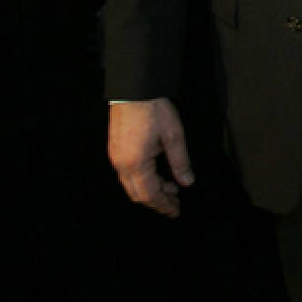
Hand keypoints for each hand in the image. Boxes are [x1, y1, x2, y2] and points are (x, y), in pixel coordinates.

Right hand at [108, 98, 192, 216]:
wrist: (134, 89)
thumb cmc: (155, 110)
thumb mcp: (174, 136)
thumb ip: (180, 162)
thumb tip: (187, 183)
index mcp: (136, 164)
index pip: (150, 194)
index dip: (164, 205)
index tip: (176, 212)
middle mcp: (121, 165)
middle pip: (137, 194)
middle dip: (157, 201)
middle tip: (176, 203)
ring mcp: (115, 158)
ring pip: (131, 185)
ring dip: (150, 190)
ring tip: (171, 187)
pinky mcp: (115, 150)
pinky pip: (127, 174)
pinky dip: (142, 180)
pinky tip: (157, 174)